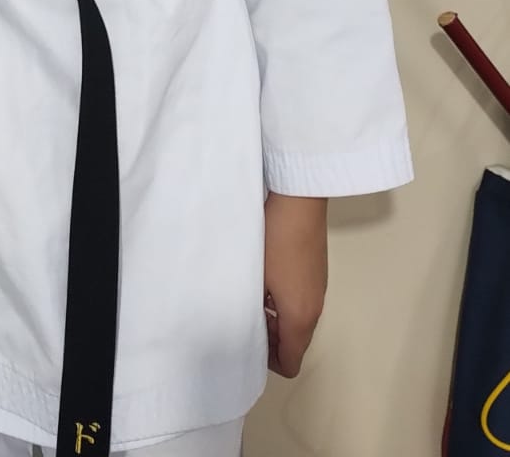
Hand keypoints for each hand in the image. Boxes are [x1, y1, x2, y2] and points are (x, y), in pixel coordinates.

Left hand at [263, 192, 327, 377]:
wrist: (299, 202)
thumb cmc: (274, 241)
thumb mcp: (257, 278)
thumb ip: (253, 309)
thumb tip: (247, 322)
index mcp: (300, 317)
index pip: (291, 362)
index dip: (269, 362)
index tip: (248, 344)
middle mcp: (315, 308)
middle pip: (296, 343)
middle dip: (272, 339)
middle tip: (245, 318)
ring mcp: (319, 289)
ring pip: (299, 321)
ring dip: (278, 319)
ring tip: (253, 296)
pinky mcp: (318, 272)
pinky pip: (303, 301)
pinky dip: (286, 301)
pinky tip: (268, 279)